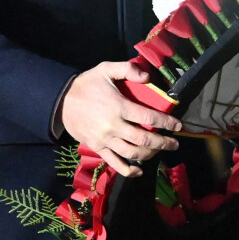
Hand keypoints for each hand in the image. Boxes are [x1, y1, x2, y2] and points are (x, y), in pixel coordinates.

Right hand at [58, 61, 181, 177]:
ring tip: (160, 151)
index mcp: (119, 107)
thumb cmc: (86, 84)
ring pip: (132, 153)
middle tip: (174, 143)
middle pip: (144, 139)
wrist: (60, 101)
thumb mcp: (105, 69)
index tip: (178, 125)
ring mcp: (105, 140)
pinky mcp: (97, 148)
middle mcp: (114, 126)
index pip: (149, 117)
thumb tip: (147, 77)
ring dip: (150, 154)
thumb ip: (127, 69)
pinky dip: (128, 170)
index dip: (166, 122)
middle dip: (163, 142)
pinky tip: (139, 170)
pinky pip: (115, 163)